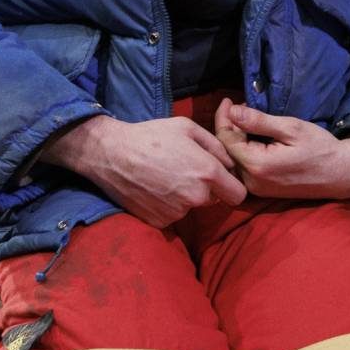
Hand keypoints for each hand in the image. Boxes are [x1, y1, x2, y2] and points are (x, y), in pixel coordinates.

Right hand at [41, 115, 244, 228]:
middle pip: (214, 200)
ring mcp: (176, 212)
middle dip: (206, 188)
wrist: (111, 154)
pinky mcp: (159, 221)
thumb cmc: (151, 136)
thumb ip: (216, 146)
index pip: (238, 195)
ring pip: (192, 207)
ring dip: (185, 197)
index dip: (232, 187)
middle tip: (185, 171)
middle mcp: (195, 197)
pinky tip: (154, 188)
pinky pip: (173, 215)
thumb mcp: (188, 128)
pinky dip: (167, 205)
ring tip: (165, 177)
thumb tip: (230, 164)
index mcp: (207, 173)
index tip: (222, 180)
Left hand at [215, 100, 349, 199]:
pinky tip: (252, 137)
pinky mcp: (261, 191)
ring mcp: (256, 189)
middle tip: (240, 107)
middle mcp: (251, 182)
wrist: (340, 174)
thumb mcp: (291, 128)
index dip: (224, 118)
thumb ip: (259, 122)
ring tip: (245, 119)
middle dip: (229, 127)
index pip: (226, 139)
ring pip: (233, 160)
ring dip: (236, 139)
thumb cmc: (320, 148)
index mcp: (256, 165)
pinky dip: (243, 151)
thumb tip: (232, 111)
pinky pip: (243, 169)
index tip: (229, 100)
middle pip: (226, 151)